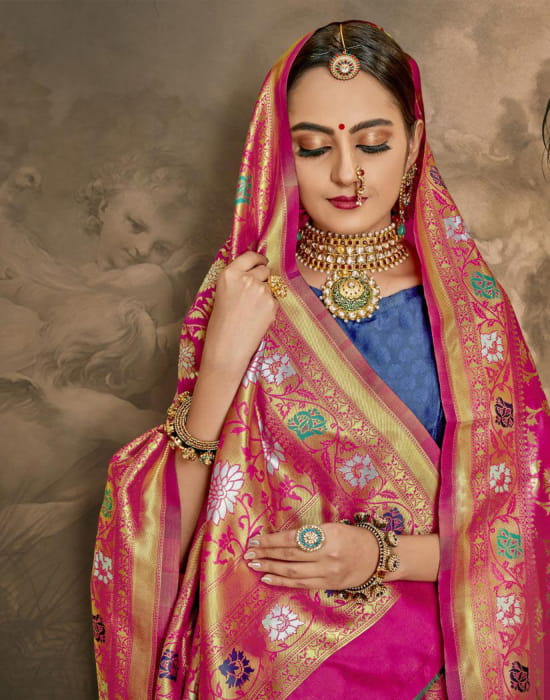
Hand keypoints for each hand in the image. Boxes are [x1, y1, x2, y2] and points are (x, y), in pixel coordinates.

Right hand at [203, 251, 277, 373]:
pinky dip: (269, 306)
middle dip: (262, 277)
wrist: (227, 347)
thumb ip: (237, 279)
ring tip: (252, 309)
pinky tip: (257, 318)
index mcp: (230, 274)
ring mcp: (261, 291)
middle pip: (264, 269)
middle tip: (254, 291)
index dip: (257, 258)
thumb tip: (255, 270)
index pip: (249, 256)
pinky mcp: (272, 304)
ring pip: (271, 285)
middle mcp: (247, 278)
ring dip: (266, 292)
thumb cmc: (220, 324)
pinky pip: (275, 299)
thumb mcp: (222, 293)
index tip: (261, 260)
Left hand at [243, 522, 378, 589]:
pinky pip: (301, 584)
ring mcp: (327, 572)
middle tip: (249, 553)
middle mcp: (327, 555)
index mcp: (327, 535)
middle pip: (290, 555)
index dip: (272, 540)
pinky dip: (282, 581)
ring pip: (292, 572)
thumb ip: (310, 533)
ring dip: (270, 568)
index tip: (256, 539)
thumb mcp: (333, 527)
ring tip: (254, 564)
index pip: (293, 538)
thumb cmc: (353, 536)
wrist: (377, 557)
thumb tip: (281, 537)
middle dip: (267, 554)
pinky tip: (268, 578)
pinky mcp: (328, 584)